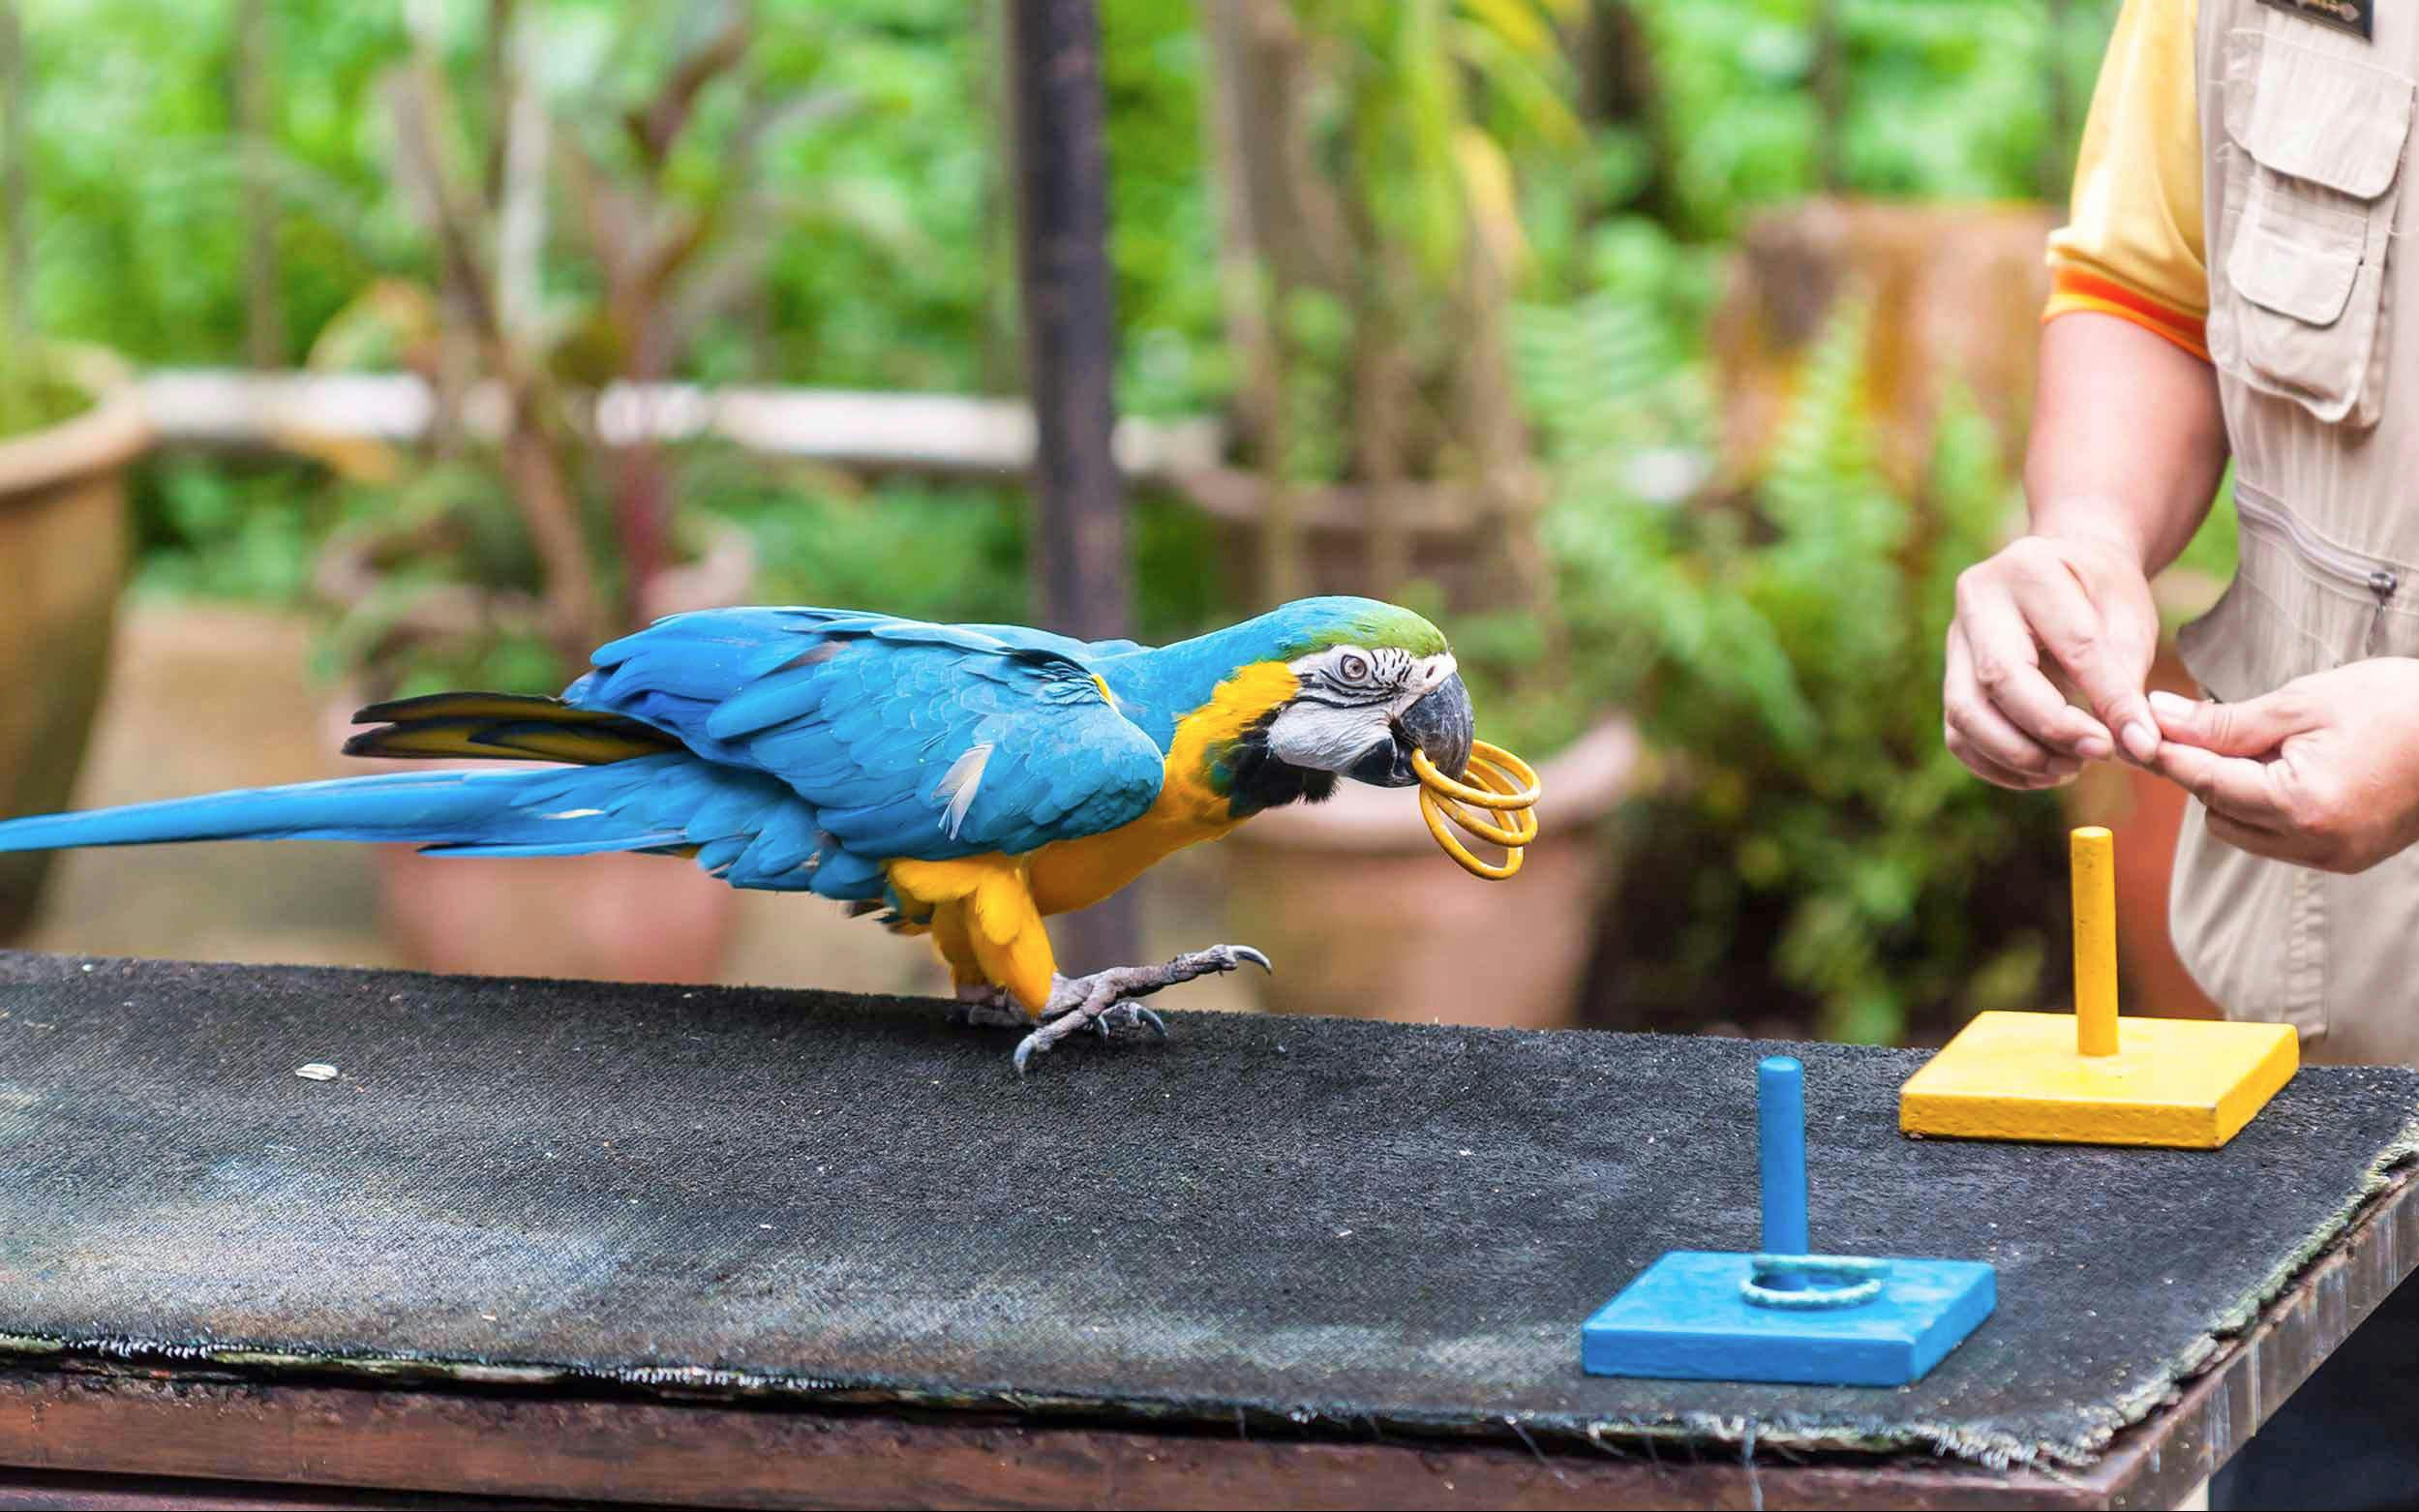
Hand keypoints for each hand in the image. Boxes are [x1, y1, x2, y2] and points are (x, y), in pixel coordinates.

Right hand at [1943, 531, 2163, 789]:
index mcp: (2031, 571)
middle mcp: (1977, 602)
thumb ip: (2127, 682)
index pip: (2071, 645)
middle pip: (1998, 680)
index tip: (2138, 742)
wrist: (2063, 569)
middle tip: (2099, 754)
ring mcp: (1954, 642)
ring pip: (1967, 715)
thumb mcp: (2129, 620)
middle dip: (2051, 729)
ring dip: (2020, 755)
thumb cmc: (2101, 594)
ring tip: (2072, 767)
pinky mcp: (1948, 678)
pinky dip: (1999, 765)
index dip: (2106, 699)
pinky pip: (1958, 735)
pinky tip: (2044, 771)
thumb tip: (2138, 749)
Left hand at [2146, 659, 2418, 872]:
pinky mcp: (2348, 859)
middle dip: (2207, 771)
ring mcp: (2334, 857)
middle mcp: (2315, 843)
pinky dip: (2269, 807)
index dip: (2168, 753)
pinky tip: (2293, 769)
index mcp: (2301, 803)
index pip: (2206, 781)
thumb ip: (2224, 722)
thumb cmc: (2394, 704)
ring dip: (2237, 792)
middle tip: (2210, 727)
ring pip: (2243, 830)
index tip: (2138, 730)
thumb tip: (2158, 719)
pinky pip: (2280, 839)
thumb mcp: (2302, 703)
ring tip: (2273, 745)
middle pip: (2217, 811)